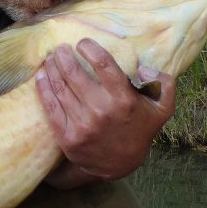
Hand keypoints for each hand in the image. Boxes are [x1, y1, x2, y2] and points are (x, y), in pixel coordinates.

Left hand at [34, 39, 175, 188]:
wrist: (119, 164)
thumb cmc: (140, 129)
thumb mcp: (162, 108)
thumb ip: (164, 82)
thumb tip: (144, 68)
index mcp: (123, 99)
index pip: (103, 64)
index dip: (89, 48)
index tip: (82, 43)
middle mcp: (101, 110)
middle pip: (74, 73)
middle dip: (63, 56)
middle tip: (60, 49)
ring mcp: (82, 124)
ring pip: (60, 88)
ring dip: (52, 69)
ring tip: (50, 59)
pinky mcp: (67, 136)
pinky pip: (51, 106)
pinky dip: (44, 88)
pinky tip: (42, 76)